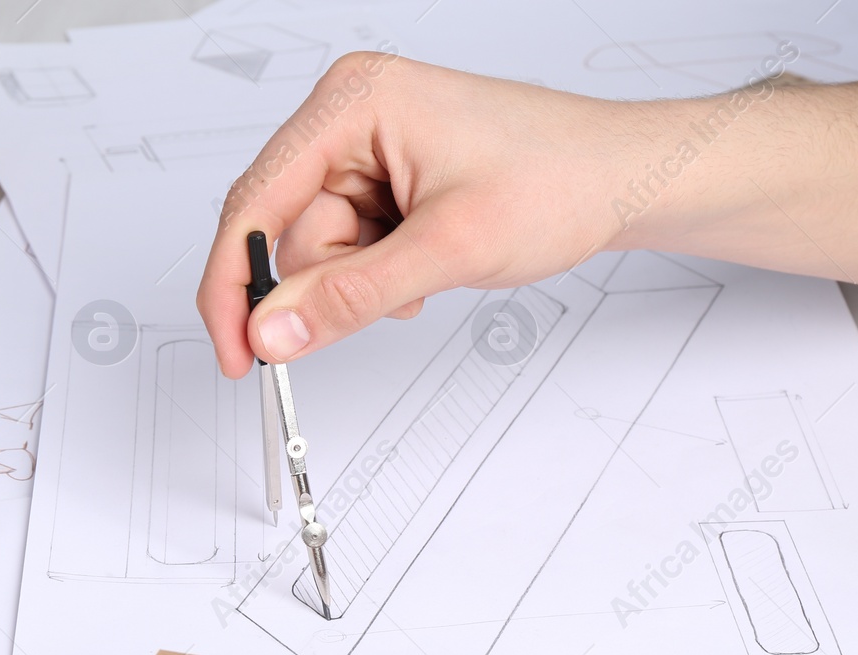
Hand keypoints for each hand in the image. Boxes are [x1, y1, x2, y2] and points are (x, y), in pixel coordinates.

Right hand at [196, 53, 646, 378]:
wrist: (622, 180)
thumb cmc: (558, 179)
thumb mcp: (447, 249)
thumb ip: (350, 295)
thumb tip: (273, 328)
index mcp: (352, 102)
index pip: (254, 200)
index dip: (235, 283)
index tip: (238, 350)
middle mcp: (350, 115)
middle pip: (286, 230)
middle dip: (330, 279)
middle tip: (393, 294)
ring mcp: (367, 147)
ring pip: (318, 249)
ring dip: (364, 279)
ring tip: (430, 265)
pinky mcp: (385, 178)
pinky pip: (348, 247)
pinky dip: (379, 273)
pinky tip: (428, 261)